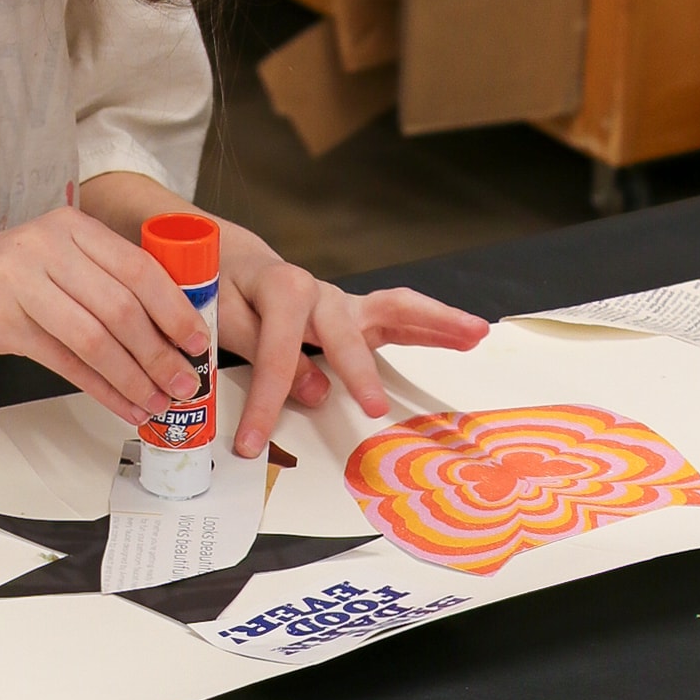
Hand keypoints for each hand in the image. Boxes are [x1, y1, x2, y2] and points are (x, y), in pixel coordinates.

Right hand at [0, 207, 213, 425]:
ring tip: (159, 403)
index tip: (199, 344)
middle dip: (162, 352)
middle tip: (185, 385)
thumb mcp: (44, 268)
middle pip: (124, 303)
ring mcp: (18, 278)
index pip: (140, 267)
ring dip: (136, 377)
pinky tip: (121, 407)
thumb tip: (164, 328)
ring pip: (98, 335)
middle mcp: (45, 244)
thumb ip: (95, 282)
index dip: (177, 310)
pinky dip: (101, 389)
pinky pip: (65, 360)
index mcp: (67, 226)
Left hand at [217, 224, 488, 456]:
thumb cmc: (223, 288)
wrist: (228, 257)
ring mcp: (343, 304)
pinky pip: (399, 318)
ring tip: (476, 332)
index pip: (276, 352)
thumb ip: (260, 348)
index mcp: (281, 289)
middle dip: (358, 370)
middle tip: (374, 408)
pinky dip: (433, 325)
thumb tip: (315, 390)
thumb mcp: (223, 315)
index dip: (265, 400)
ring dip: (436, 321)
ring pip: (394, 309)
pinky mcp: (357, 316)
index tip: (252, 442)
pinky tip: (470, 334)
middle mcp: (320, 293)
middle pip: (344, 331)